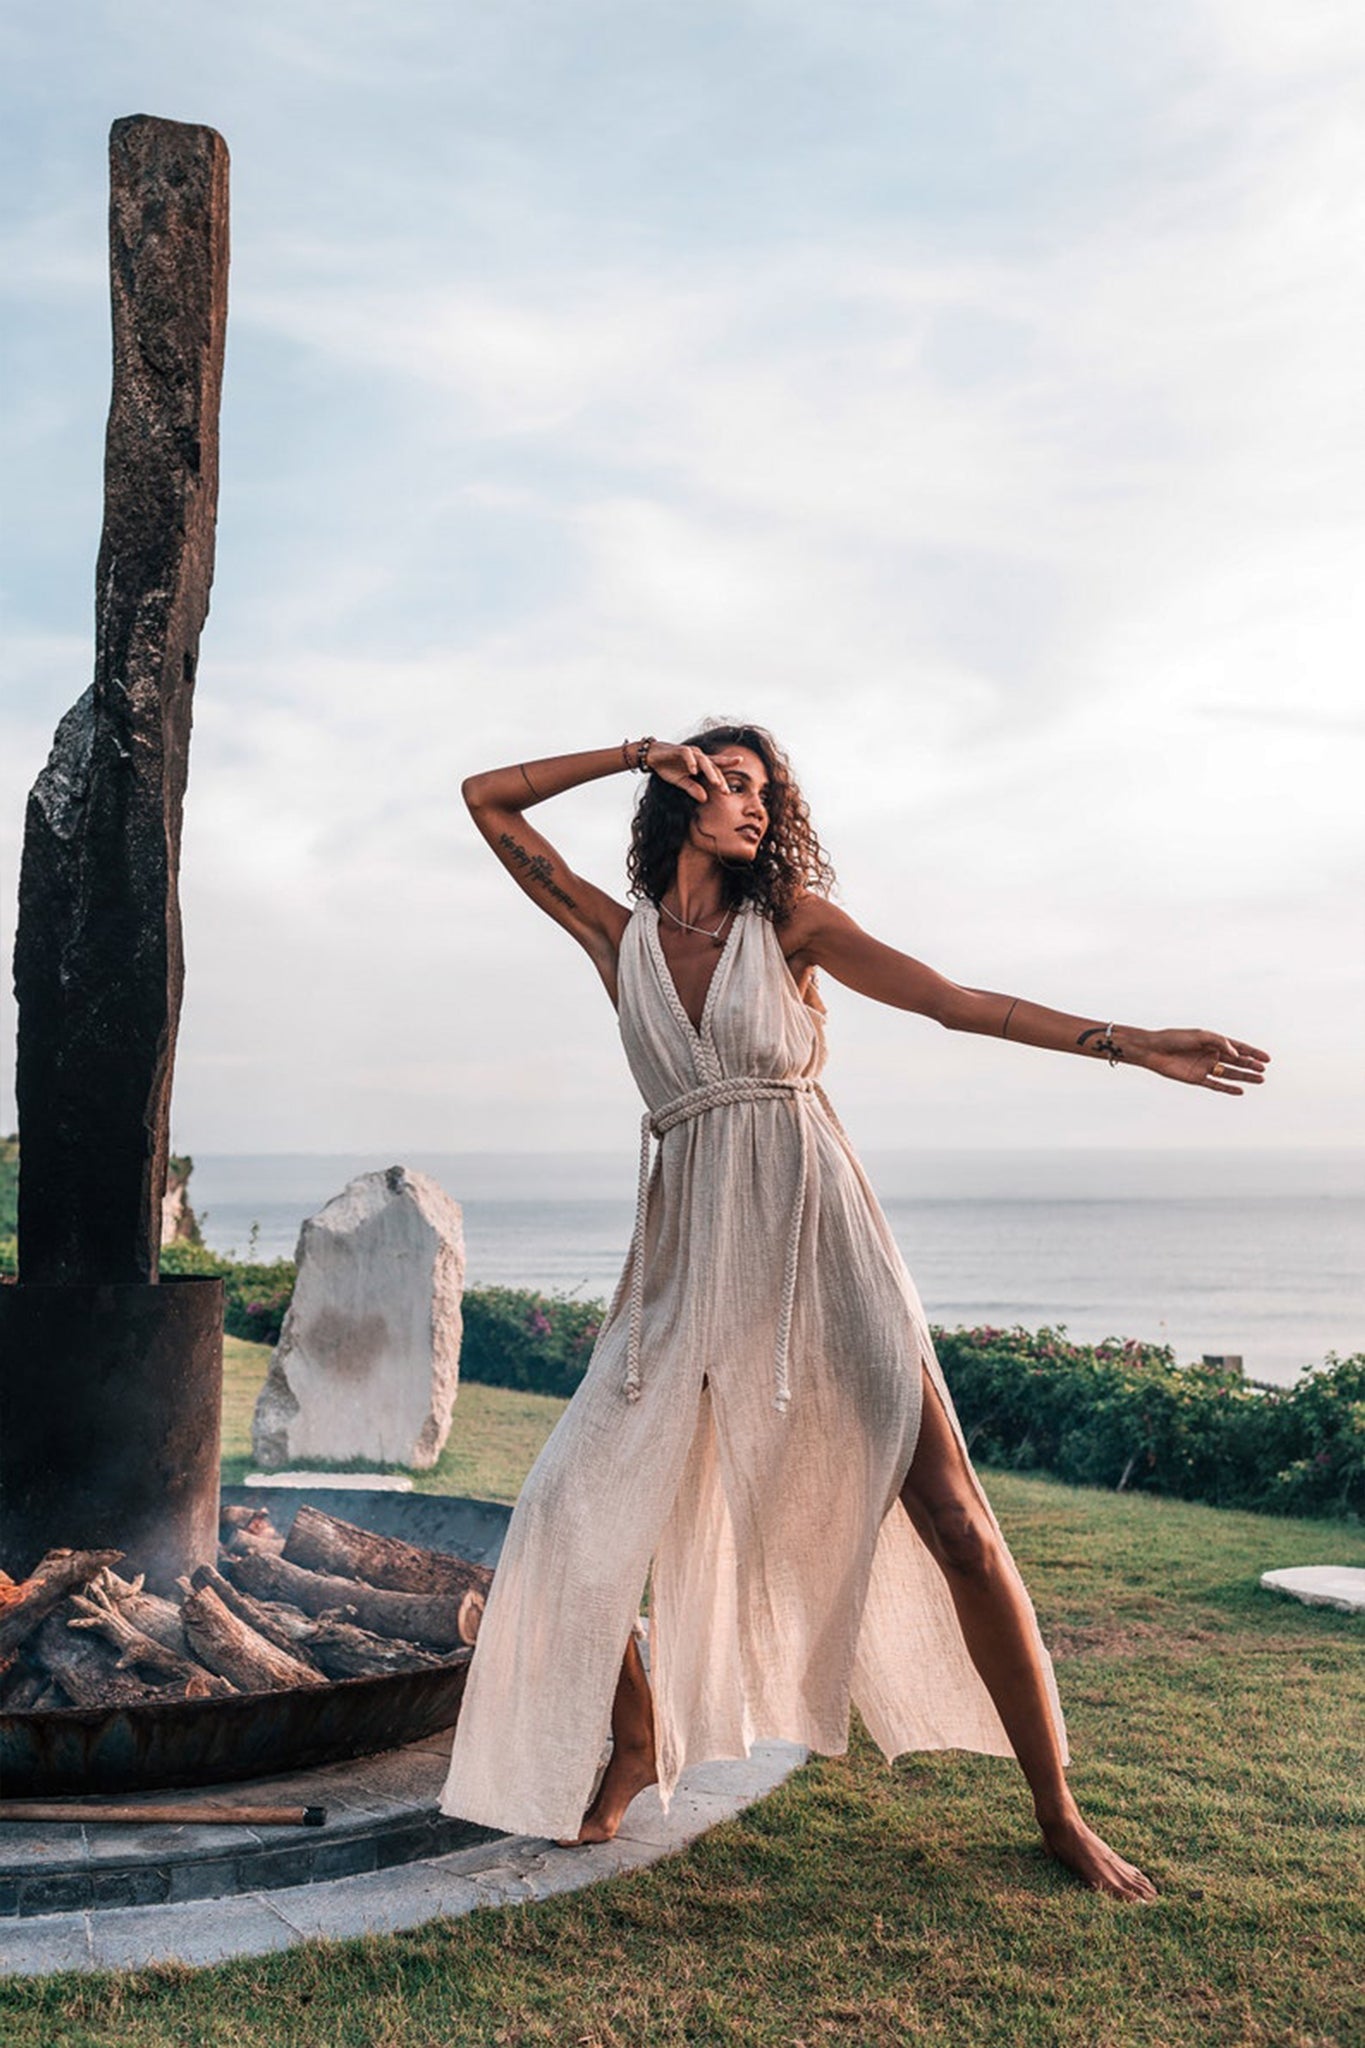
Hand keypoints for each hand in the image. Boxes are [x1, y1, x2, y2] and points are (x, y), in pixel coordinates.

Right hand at [645, 742, 726, 803]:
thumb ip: (693, 788)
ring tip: (716, 783)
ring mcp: (690, 752)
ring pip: (704, 760)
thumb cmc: (668, 767)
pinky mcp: (679, 749)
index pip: (717, 767)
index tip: (731, 788)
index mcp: (701, 763)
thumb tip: (705, 800)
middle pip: (713, 766)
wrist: (651, 756)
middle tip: (726, 791)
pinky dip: (691, 762)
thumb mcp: (681, 782)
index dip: (727, 772)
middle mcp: (698, 756)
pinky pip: (687, 754)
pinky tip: (694, 771)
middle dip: (720, 779)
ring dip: (710, 772)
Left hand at [1140, 1029, 1269, 1094]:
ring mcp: (1205, 1067)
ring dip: (1244, 1077)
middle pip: (1236, 1061)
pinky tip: (1240, 1091)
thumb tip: (1236, 1053)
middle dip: (1251, 1065)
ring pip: (1229, 1073)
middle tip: (1264, 1069)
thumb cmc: (1174, 1038)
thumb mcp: (1199, 1035)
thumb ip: (1219, 1042)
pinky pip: (1216, 1085)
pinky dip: (1227, 1088)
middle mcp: (1211, 1055)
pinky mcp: (1196, 1078)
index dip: (1252, 1052)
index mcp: (1213, 1042)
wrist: (1154, 1050)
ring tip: (1260, 1079)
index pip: (1237, 1047)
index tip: (1266, 1058)